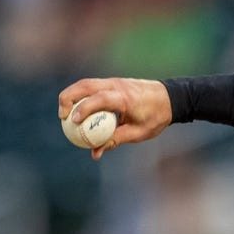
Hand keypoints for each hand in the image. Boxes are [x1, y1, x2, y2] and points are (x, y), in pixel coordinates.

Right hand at [57, 78, 171, 159]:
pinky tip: (77, 110)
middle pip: (84, 85)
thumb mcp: (138, 133)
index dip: (83, 108)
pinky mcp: (113, 82)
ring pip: (85, 83)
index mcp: (124, 98)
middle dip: (68, 98)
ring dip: (71, 95)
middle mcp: (116, 85)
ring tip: (65, 114)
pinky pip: (92, 87)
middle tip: (62, 117)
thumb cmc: (156, 117)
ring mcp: (113, 81)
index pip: (98, 99)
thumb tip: (95, 152)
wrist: (170, 98)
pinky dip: (81, 96)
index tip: (74, 121)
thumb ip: (115, 140)